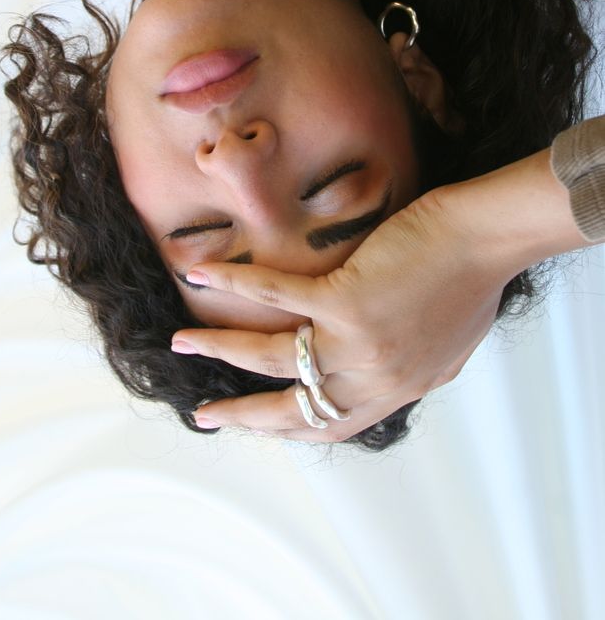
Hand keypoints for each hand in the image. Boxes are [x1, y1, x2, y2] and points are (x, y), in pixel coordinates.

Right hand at [171, 149, 587, 441]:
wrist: (486, 240)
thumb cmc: (472, 279)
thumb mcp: (447, 348)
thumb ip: (411, 367)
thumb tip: (383, 369)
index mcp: (395, 390)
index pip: (330, 424)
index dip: (285, 428)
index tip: (253, 424)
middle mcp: (372, 378)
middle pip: (291, 408)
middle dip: (242, 416)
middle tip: (204, 416)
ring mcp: (356, 343)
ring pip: (269, 357)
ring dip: (218, 350)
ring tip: (181, 342)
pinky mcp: (346, 300)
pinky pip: (275, 294)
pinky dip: (233, 282)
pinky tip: (201, 273)